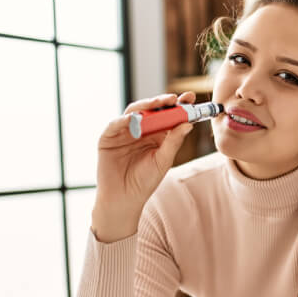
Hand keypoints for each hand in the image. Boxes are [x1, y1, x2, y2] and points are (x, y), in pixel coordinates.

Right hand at [91, 91, 196, 241]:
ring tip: (157, 104)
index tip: (190, 98)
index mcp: (157, 134)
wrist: (123, 198)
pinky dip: (123, 120)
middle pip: (152, 110)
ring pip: (134, 112)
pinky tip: (133, 119)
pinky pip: (115, 124)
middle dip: (162, 102)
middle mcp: (141, 130)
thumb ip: (173, 142)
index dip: (179, 105)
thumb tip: (188, 124)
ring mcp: (124, 132)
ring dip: (145, 107)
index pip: (168, 115)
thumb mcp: (163, 160)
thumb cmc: (145, 181)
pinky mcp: (108, 137)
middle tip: (174, 98)